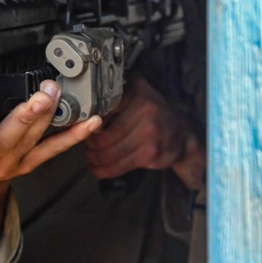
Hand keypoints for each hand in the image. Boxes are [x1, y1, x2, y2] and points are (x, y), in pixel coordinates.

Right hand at [0, 80, 102, 262]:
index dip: (12, 120)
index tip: (23, 102)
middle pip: (19, 135)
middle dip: (36, 111)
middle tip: (49, 90)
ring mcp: (18, 164)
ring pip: (38, 139)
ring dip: (52, 117)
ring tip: (65, 97)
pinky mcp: (31, 163)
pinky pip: (53, 149)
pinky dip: (73, 135)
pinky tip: (90, 123)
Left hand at [84, 75, 204, 190]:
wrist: (181, 132)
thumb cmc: (150, 112)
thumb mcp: (134, 94)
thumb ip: (110, 97)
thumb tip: (79, 111)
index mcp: (136, 93)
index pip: (99, 111)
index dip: (86, 123)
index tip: (82, 127)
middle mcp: (145, 111)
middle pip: (101, 137)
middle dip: (88, 145)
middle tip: (86, 145)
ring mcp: (150, 134)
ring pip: (107, 154)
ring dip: (93, 159)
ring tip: (91, 156)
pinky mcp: (152, 154)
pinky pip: (117, 166)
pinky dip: (103, 170)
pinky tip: (98, 167)